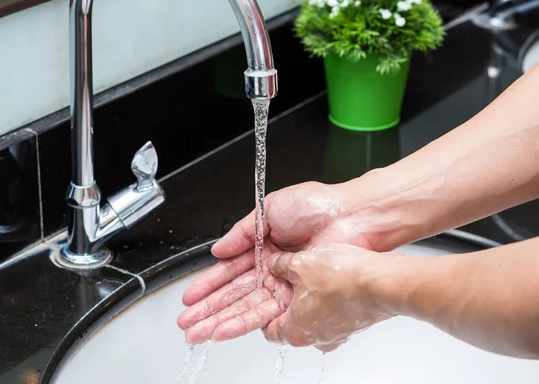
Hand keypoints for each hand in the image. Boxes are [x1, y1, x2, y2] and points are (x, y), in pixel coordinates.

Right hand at [178, 181, 379, 341]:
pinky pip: (266, 311)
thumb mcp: (269, 208)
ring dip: (220, 320)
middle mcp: (272, 267)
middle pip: (234, 293)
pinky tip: (226, 329)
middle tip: (187, 323)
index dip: (208, 284)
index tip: (190, 298)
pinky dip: (244, 321)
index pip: (229, 270)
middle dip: (208, 309)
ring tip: (198, 333)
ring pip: (246, 306)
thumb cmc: (316, 205)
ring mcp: (284, 283)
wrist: (351, 215)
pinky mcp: (297, 295)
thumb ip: (241, 232)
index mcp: (263, 245)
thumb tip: (217, 249)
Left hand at [264, 244, 401, 352]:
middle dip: (288, 301)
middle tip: (288, 280)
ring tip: (313, 274)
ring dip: (311, 297)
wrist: (383, 282)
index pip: (268, 330)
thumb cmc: (343, 279)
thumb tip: (275, 264)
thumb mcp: (300, 264)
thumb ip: (281, 265)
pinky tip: (333, 276)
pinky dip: (330, 297)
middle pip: (291, 323)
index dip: (263, 311)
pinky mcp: (353, 325)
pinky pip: (334, 312)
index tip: (265, 296)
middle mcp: (315, 339)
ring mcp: (337, 334)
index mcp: (295, 332)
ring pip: (314, 316)